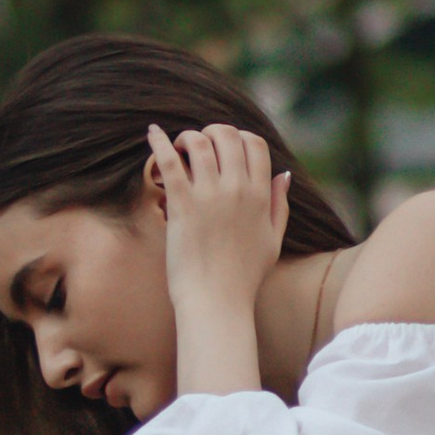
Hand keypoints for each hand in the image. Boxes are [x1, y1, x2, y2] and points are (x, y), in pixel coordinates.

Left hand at [149, 123, 288, 319]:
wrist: (218, 302)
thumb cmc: (244, 278)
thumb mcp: (273, 240)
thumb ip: (280, 206)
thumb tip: (283, 175)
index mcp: (260, 195)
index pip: (254, 143)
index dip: (238, 136)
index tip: (223, 148)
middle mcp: (237, 189)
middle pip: (226, 135)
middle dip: (210, 132)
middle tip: (196, 146)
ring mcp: (210, 196)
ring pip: (199, 142)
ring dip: (185, 138)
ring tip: (177, 150)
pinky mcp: (183, 206)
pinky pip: (168, 162)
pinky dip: (159, 142)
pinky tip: (152, 133)